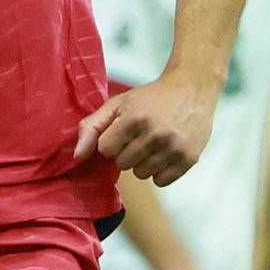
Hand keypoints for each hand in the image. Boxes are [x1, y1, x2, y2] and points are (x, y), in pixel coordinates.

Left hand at [74, 68, 215, 185]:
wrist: (192, 88)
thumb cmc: (151, 97)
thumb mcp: (118, 103)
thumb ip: (92, 126)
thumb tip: (78, 156)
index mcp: (134, 118)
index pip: (105, 150)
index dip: (112, 141)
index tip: (123, 130)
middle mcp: (155, 134)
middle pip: (122, 164)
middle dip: (127, 151)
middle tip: (140, 135)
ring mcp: (173, 148)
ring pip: (141, 174)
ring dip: (143, 162)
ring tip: (154, 143)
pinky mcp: (188, 158)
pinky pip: (161, 181)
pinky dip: (160, 171)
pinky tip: (165, 153)